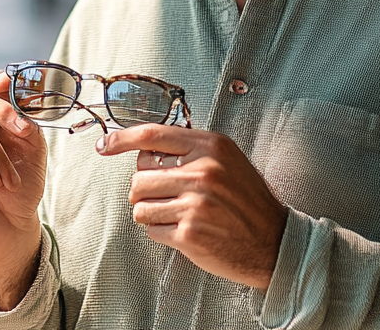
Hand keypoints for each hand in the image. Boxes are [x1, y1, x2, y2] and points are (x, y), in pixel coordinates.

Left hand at [96, 125, 285, 289]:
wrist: (275, 243)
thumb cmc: (247, 201)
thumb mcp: (227, 161)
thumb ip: (190, 150)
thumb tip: (143, 150)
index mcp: (211, 147)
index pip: (152, 135)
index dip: (122, 140)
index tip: (105, 146)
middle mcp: (202, 172)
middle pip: (139, 176)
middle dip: (145, 190)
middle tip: (168, 197)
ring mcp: (195, 204)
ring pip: (140, 205)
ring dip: (151, 213)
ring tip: (177, 215)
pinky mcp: (189, 234)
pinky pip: (152, 229)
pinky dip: (162, 232)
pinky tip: (185, 230)